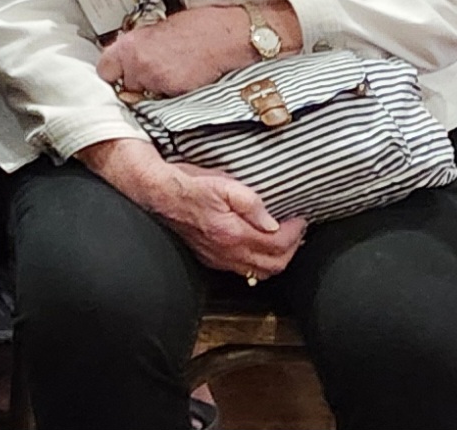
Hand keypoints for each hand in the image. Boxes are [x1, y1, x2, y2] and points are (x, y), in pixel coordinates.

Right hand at [85, 139, 302, 279]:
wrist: (156, 193)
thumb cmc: (187, 185)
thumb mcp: (222, 183)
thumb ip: (251, 202)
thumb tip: (272, 221)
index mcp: (232, 233)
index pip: (277, 245)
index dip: (295, 234)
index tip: (300, 219)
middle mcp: (226, 252)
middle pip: (272, 266)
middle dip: (292, 250)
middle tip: (297, 231)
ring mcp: (217, 258)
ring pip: (257, 272)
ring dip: (276, 259)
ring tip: (284, 240)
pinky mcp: (209, 258)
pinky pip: (241, 269)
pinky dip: (257, 262)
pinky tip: (259, 246)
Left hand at [97, 6, 259, 101]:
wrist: (225, 36)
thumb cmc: (197, 25)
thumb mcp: (157, 27)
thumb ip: (138, 44)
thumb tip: (128, 54)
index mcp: (130, 45)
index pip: (104, 70)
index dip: (113, 71)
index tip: (119, 71)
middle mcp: (138, 65)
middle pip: (126, 85)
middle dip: (137, 79)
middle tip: (154, 67)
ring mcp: (155, 81)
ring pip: (145, 94)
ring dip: (154, 86)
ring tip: (172, 70)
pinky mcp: (173, 93)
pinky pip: (165, 98)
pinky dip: (171, 91)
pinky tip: (183, 76)